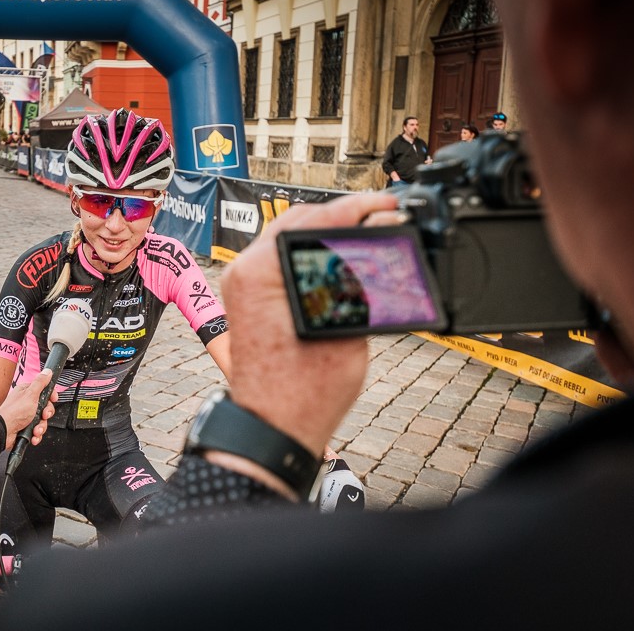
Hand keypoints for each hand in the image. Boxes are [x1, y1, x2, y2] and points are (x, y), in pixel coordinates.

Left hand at [0, 368, 56, 449]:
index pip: (44, 391)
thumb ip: (40, 383)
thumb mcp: (30, 394)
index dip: (50, 396)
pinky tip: (33, 435)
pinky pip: (37, 431)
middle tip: (43, 415)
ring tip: (35, 429)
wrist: (3, 431)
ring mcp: (26, 416)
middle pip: (45, 408)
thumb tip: (47, 372)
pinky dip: (36, 435)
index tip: (53, 399)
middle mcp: (26, 403)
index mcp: (27, 392)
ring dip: (41, 427)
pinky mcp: (25, 427)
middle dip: (46, 415)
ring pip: (42, 421)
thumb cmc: (14, 412)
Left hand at [220, 193, 398, 459]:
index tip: (390, 206)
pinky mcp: (250, 297)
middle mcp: (245, 269)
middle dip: (345, 217)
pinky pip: (284, 259)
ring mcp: (244, 282)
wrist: (272, 427)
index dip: (359, 208)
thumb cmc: (304, 390)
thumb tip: (381, 243)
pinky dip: (314, 254)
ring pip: (292, 237)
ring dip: (329, 234)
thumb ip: (360, 277)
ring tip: (370, 235)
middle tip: (386, 217)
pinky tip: (344, 258)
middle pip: (301, 221)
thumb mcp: (348, 326)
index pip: (317, 219)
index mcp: (263, 269)